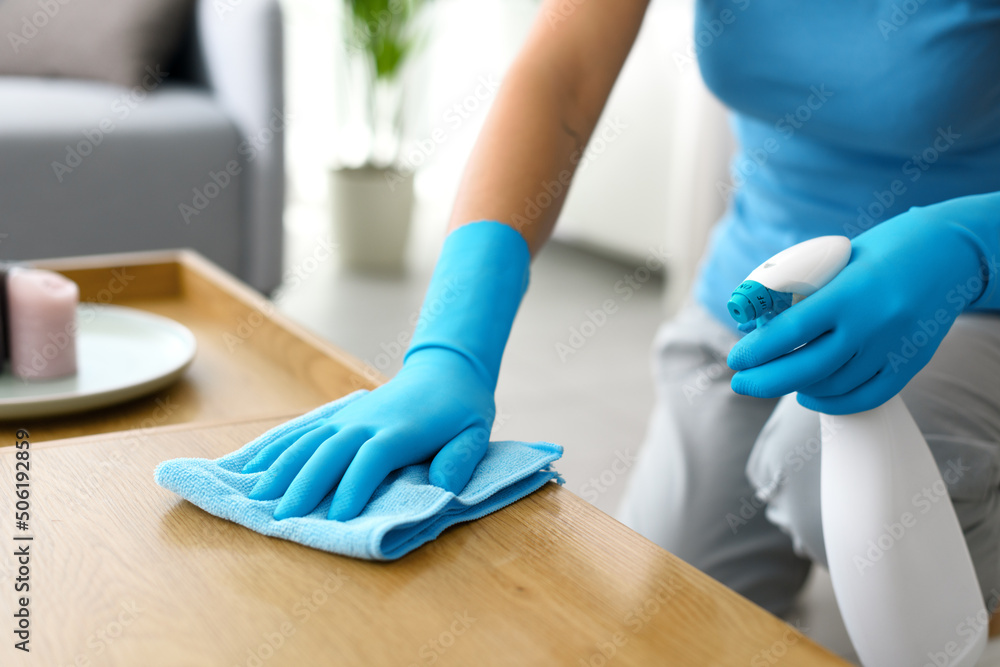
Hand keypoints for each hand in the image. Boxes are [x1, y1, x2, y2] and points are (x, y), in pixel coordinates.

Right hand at [244, 348, 493, 519]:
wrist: (444, 370)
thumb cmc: (461, 410)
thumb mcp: (476, 433)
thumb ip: (461, 459)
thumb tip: (443, 487)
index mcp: (400, 431)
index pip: (371, 459)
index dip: (354, 486)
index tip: (339, 518)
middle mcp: (366, 422)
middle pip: (329, 452)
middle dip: (305, 485)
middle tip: (282, 518)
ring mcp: (347, 418)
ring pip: (308, 442)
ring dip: (281, 468)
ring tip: (256, 497)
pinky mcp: (337, 418)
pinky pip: (301, 432)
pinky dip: (275, 449)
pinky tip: (252, 467)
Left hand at [727, 195, 997, 413]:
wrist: (951, 252)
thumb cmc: (886, 248)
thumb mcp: (840, 259)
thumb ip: (806, 289)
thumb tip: (761, 318)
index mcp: (849, 292)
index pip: (791, 331)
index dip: (757, 351)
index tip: (735, 359)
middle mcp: (872, 324)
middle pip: (807, 369)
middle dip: (765, 381)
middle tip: (741, 382)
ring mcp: (894, 348)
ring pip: (834, 386)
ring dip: (796, 388)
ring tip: (775, 380)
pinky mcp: (911, 363)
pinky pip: (866, 396)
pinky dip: (833, 402)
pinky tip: (810, 395)